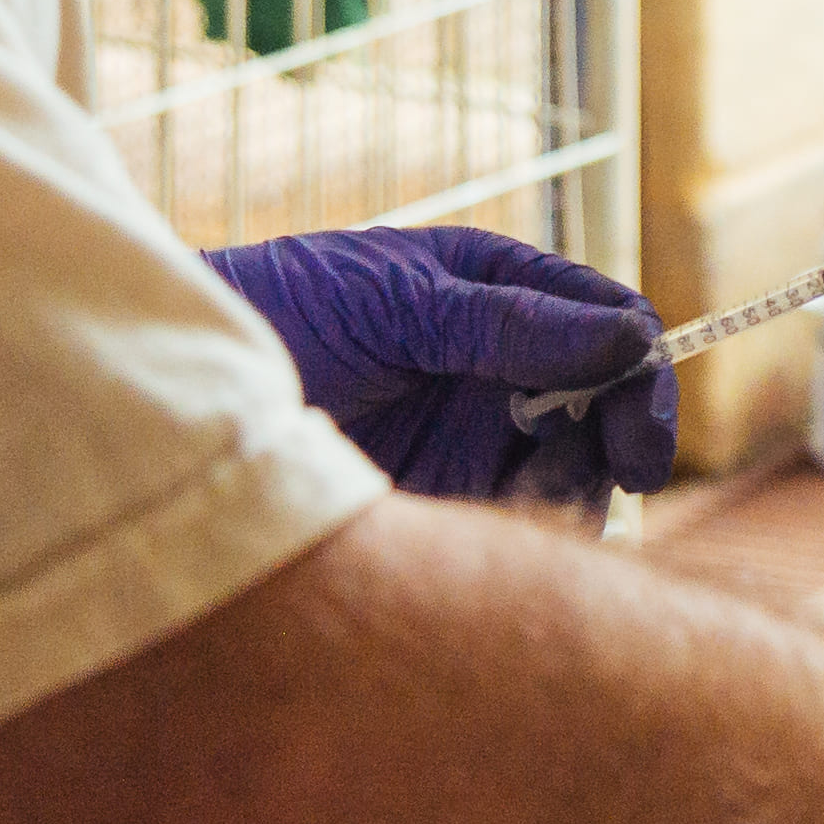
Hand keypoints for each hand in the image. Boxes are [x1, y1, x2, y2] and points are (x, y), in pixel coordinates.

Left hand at [202, 225, 675, 508]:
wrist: (181, 393)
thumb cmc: (285, 309)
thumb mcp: (398, 300)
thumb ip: (509, 321)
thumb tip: (630, 338)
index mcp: (502, 288)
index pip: (608, 319)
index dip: (640, 364)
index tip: (641, 413)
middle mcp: (504, 361)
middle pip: (608, 399)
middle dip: (625, 430)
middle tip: (628, 469)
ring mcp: (478, 432)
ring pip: (577, 466)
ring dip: (581, 483)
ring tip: (537, 499)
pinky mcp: (448, 500)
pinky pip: (523, 520)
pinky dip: (535, 531)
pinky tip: (506, 534)